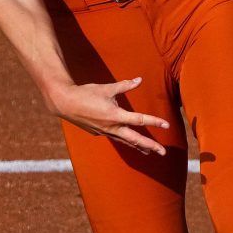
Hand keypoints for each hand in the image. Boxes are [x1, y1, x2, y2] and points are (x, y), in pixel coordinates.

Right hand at [48, 78, 169, 154]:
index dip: (154, 122)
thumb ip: (125, 85)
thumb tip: (139, 80)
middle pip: (135, 139)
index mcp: (116, 115)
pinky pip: (114, 137)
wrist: (65, 103)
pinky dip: (124, 140)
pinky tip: (127, 139)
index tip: (167, 126)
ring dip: (138, 146)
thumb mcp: (107, 88)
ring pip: (125, 141)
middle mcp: (112, 127)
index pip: (140, 120)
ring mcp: (104, 132)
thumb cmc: (86, 93)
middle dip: (150, 146)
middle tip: (163, 152)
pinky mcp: (98, 133)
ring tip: (149, 152)